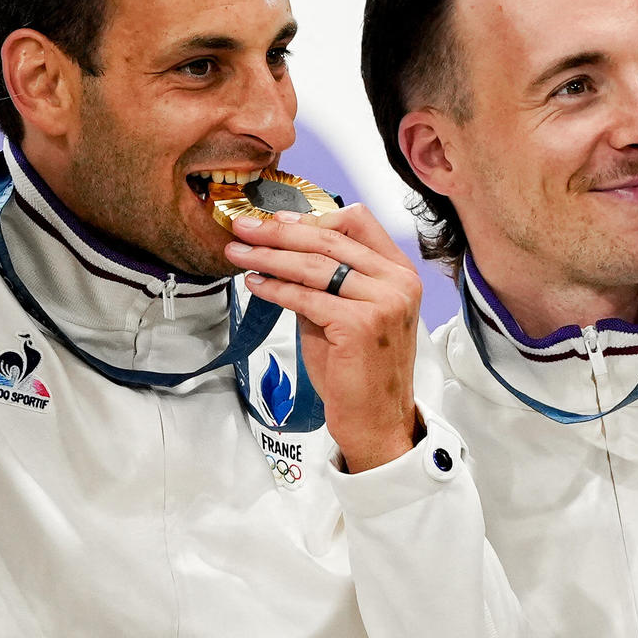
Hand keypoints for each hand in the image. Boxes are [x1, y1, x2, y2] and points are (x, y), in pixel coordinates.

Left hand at [224, 204, 422, 472]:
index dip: (312, 216)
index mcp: (399, 272)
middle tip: (244, 228)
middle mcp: (397, 281)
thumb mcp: (346, 314)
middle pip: (330, 238)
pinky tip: (254, 284)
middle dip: (279, 232)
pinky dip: (275, 288)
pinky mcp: (360, 325)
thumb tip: (279, 253)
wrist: (376, 421)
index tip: (275, 220)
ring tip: (238, 254)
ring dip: (269, 256)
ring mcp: (382, 302)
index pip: (358, 222)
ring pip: (314, 265)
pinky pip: (305, 297)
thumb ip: (324, 282)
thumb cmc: (358, 371)